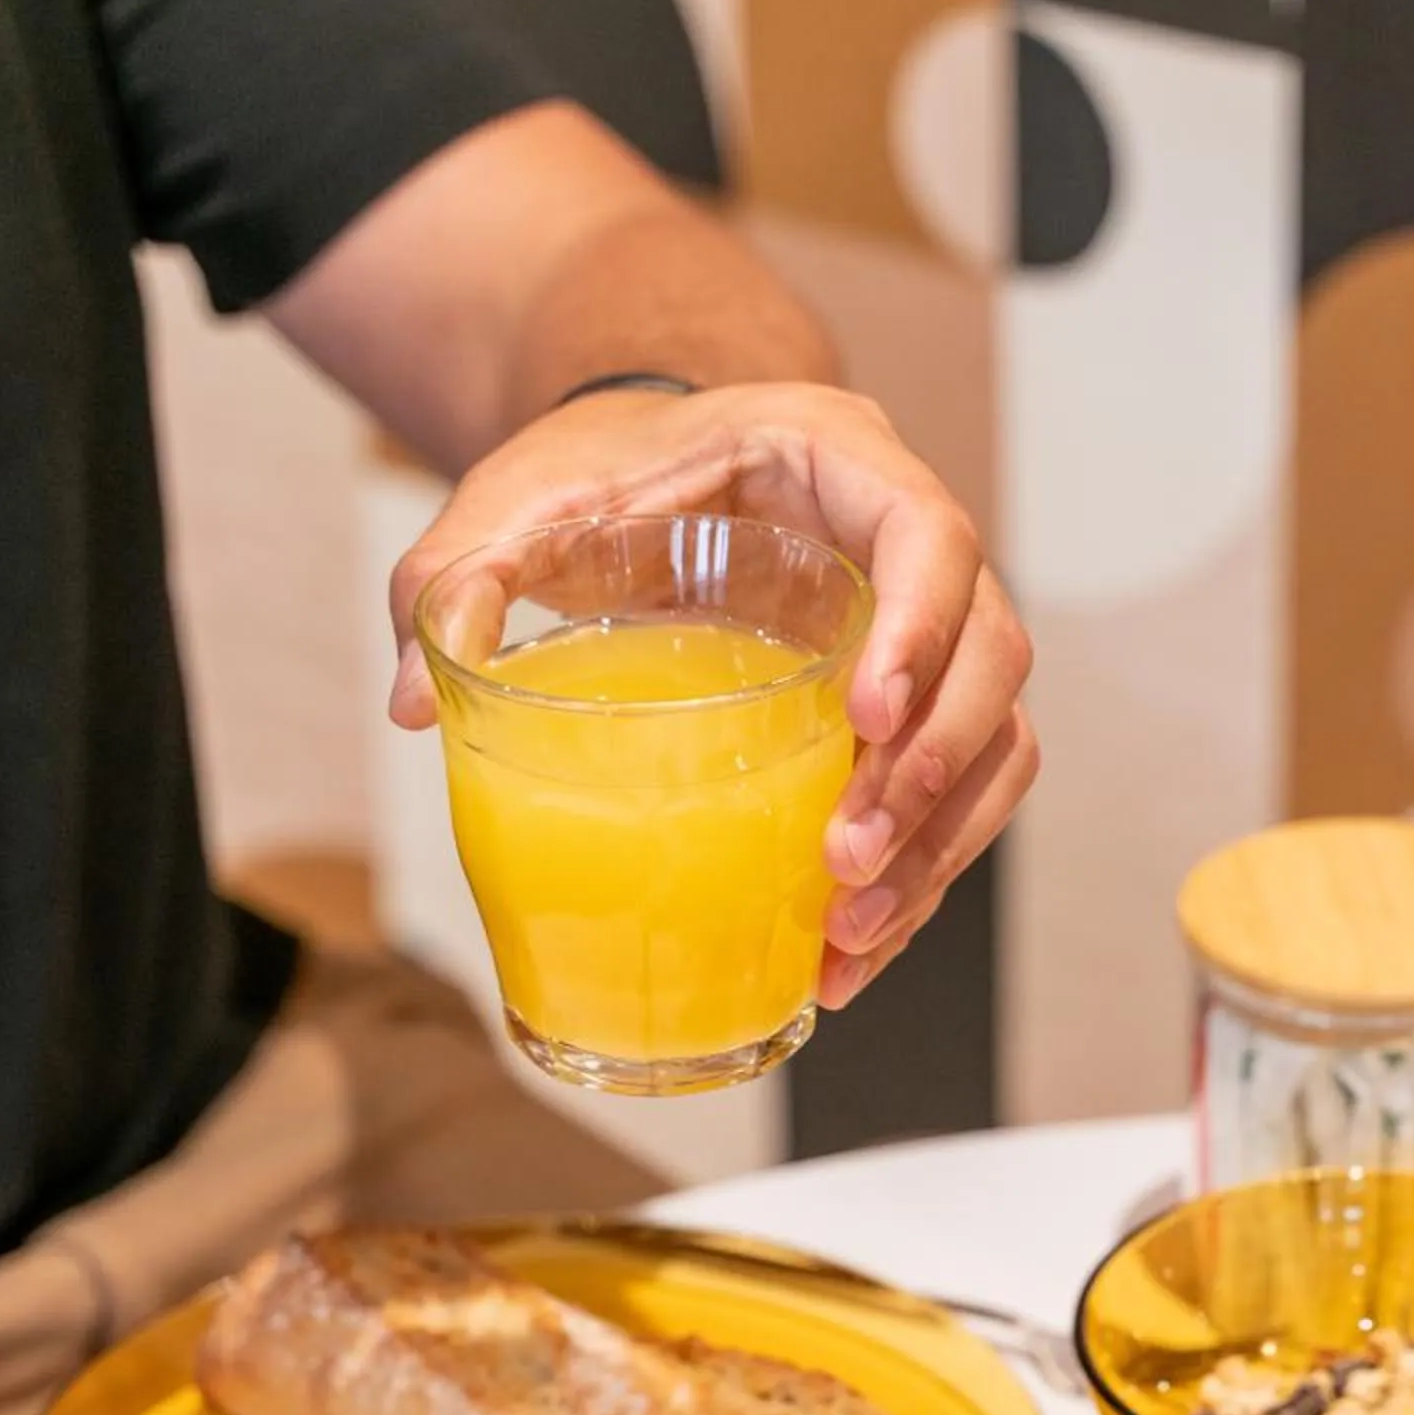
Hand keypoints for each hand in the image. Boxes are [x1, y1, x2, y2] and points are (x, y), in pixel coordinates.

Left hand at [387, 383, 1036, 1005]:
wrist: (652, 472)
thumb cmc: (609, 469)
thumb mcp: (526, 494)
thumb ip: (459, 570)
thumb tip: (415, 693)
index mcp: (840, 460)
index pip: (931, 534)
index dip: (921, 629)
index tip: (867, 716)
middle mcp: (909, 544)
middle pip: (993, 656)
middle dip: (933, 773)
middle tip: (846, 858)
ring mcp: (929, 633)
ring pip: (999, 743)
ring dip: (942, 850)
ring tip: (848, 934)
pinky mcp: (915, 711)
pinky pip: (962, 801)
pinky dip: (921, 882)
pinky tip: (848, 954)